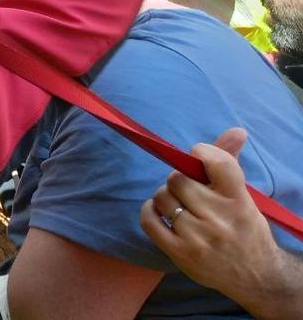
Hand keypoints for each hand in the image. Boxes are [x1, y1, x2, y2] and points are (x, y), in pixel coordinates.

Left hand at [140, 128, 301, 318]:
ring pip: (162, 197)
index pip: (216, 162)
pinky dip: (149, 212)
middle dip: (178, 180)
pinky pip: (148, 220)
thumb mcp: (243, 196)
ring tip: (179, 206)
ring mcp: (199, 238)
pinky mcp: (181, 254)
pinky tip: (160, 214)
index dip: (200, 152)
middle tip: (187, 190)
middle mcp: (220, 218)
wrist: (258, 278)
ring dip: (165, 197)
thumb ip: (230, 162)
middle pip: (178, 179)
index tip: (197, 158)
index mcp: (238, 199)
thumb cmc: (245, 228)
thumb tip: (237, 130)